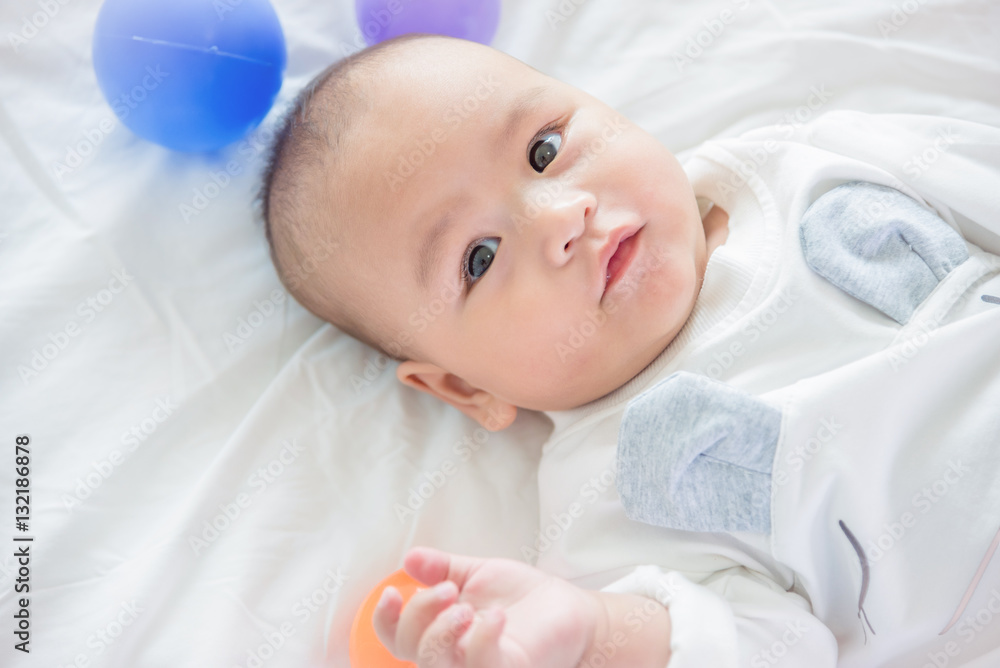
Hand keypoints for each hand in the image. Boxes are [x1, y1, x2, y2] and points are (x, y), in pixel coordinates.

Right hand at [373, 546, 602, 666]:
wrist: (572, 611)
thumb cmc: (526, 598)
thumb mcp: (479, 574)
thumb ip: (443, 568)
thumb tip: (410, 558)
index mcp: (442, 633)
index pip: (397, 638)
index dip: (385, 619)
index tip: (393, 591)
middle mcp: (454, 657)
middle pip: (411, 650)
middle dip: (420, 614)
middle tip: (449, 590)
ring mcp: (478, 667)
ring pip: (435, 665)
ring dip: (441, 631)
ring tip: (466, 606)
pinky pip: (480, 667)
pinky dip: (482, 640)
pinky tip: (496, 617)